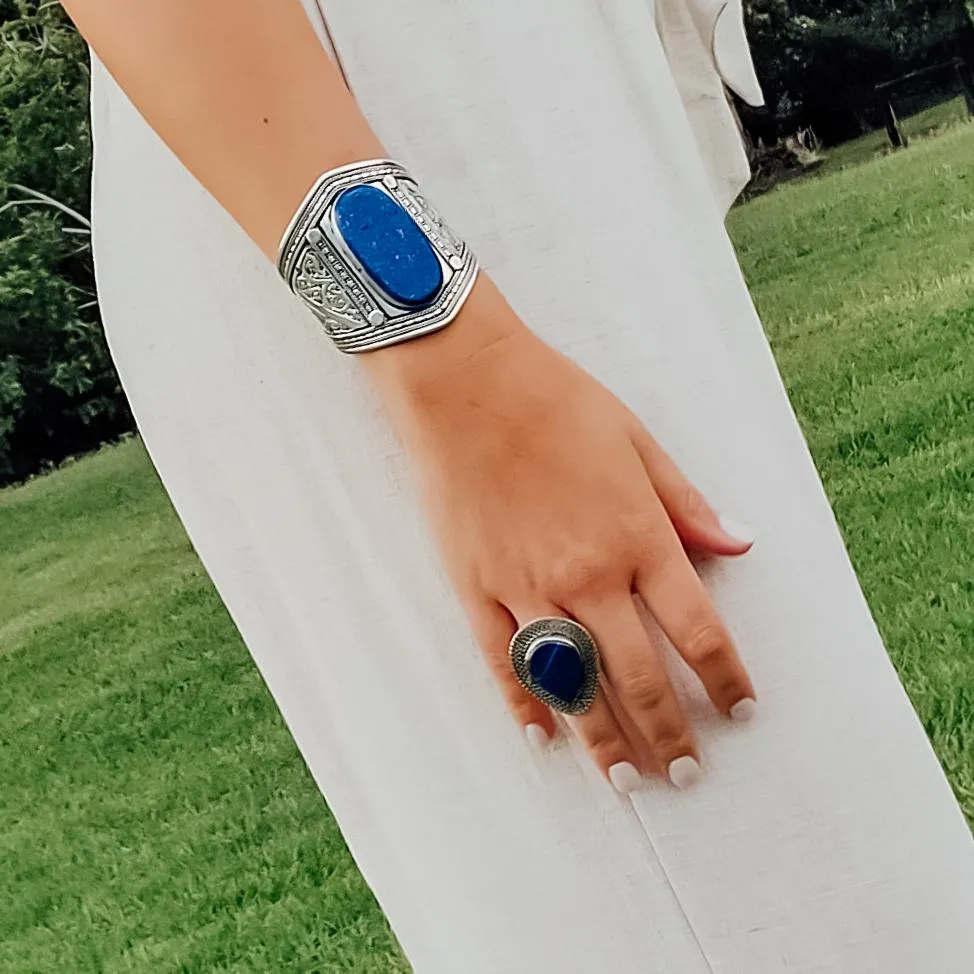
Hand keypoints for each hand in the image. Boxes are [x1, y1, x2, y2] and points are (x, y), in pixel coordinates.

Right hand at [363, 277, 756, 791]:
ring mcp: (528, 587)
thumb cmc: (557, 402)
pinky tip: (542, 737)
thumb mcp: (638, 442)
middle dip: (669, 732)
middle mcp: (589, 576)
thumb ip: (687, 504)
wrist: (467, 384)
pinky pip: (503, 661)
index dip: (725, 678)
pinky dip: (523, 704)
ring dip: (603, 739)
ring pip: (574, 683)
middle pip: (640, 677)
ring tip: (626, 783)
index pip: (697, 630)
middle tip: (686, 773)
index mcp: (637, 538)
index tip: (740, 710)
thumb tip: (740, 545)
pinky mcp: (477, 587)